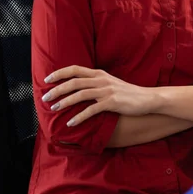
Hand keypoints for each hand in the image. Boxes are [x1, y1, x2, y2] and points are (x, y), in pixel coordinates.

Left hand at [41, 65, 156, 125]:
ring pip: (81, 94)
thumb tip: (78, 88)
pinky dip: (79, 117)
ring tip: (54, 109)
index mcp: (99, 74)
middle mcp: (101, 80)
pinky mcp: (112, 102)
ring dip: (65, 102)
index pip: (75, 69)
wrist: (147, 98)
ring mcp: (107, 90)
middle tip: (45, 98)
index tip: (47, 80)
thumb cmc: (127, 93)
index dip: (59, 73)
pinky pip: (92, 109)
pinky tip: (71, 123)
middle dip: (57, 89)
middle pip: (74, 81)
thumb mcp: (110, 83)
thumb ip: (95, 83)